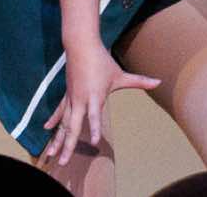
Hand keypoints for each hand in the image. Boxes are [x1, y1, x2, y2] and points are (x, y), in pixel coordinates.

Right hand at [41, 40, 157, 167]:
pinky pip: (59, 112)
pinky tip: (47, 130)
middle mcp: (80, 100)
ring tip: (52, 154)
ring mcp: (72, 98)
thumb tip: (159, 82)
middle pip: (71, 126)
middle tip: (62, 161)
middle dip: (67, 144)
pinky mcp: (67, 96)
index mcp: (94, 95)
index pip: (95, 115)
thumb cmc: (101, 60)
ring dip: (58, 139)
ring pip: (63, 123)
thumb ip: (139, 81)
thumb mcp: (120, 74)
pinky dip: (53, 122)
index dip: (95, 128)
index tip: (94, 142)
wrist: (80, 45)